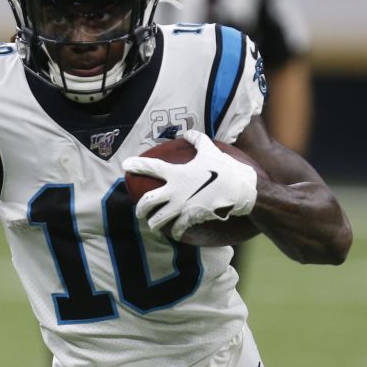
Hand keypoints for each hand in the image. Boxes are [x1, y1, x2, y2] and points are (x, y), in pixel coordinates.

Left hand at [122, 129, 258, 240]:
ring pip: (158, 219)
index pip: (151, 167)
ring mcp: (182, 207)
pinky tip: (173, 233)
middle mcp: (175, 191)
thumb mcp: (210, 150)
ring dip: (152, 223)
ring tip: (152, 224)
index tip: (126, 165)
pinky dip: (174, 232)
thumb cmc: (225, 168)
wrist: (240, 190)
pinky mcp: (191, 218)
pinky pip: (177, 228)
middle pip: (147, 202)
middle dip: (139, 208)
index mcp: (176, 173)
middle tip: (138, 210)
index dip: (136, 165)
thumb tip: (188, 133)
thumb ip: (197, 140)